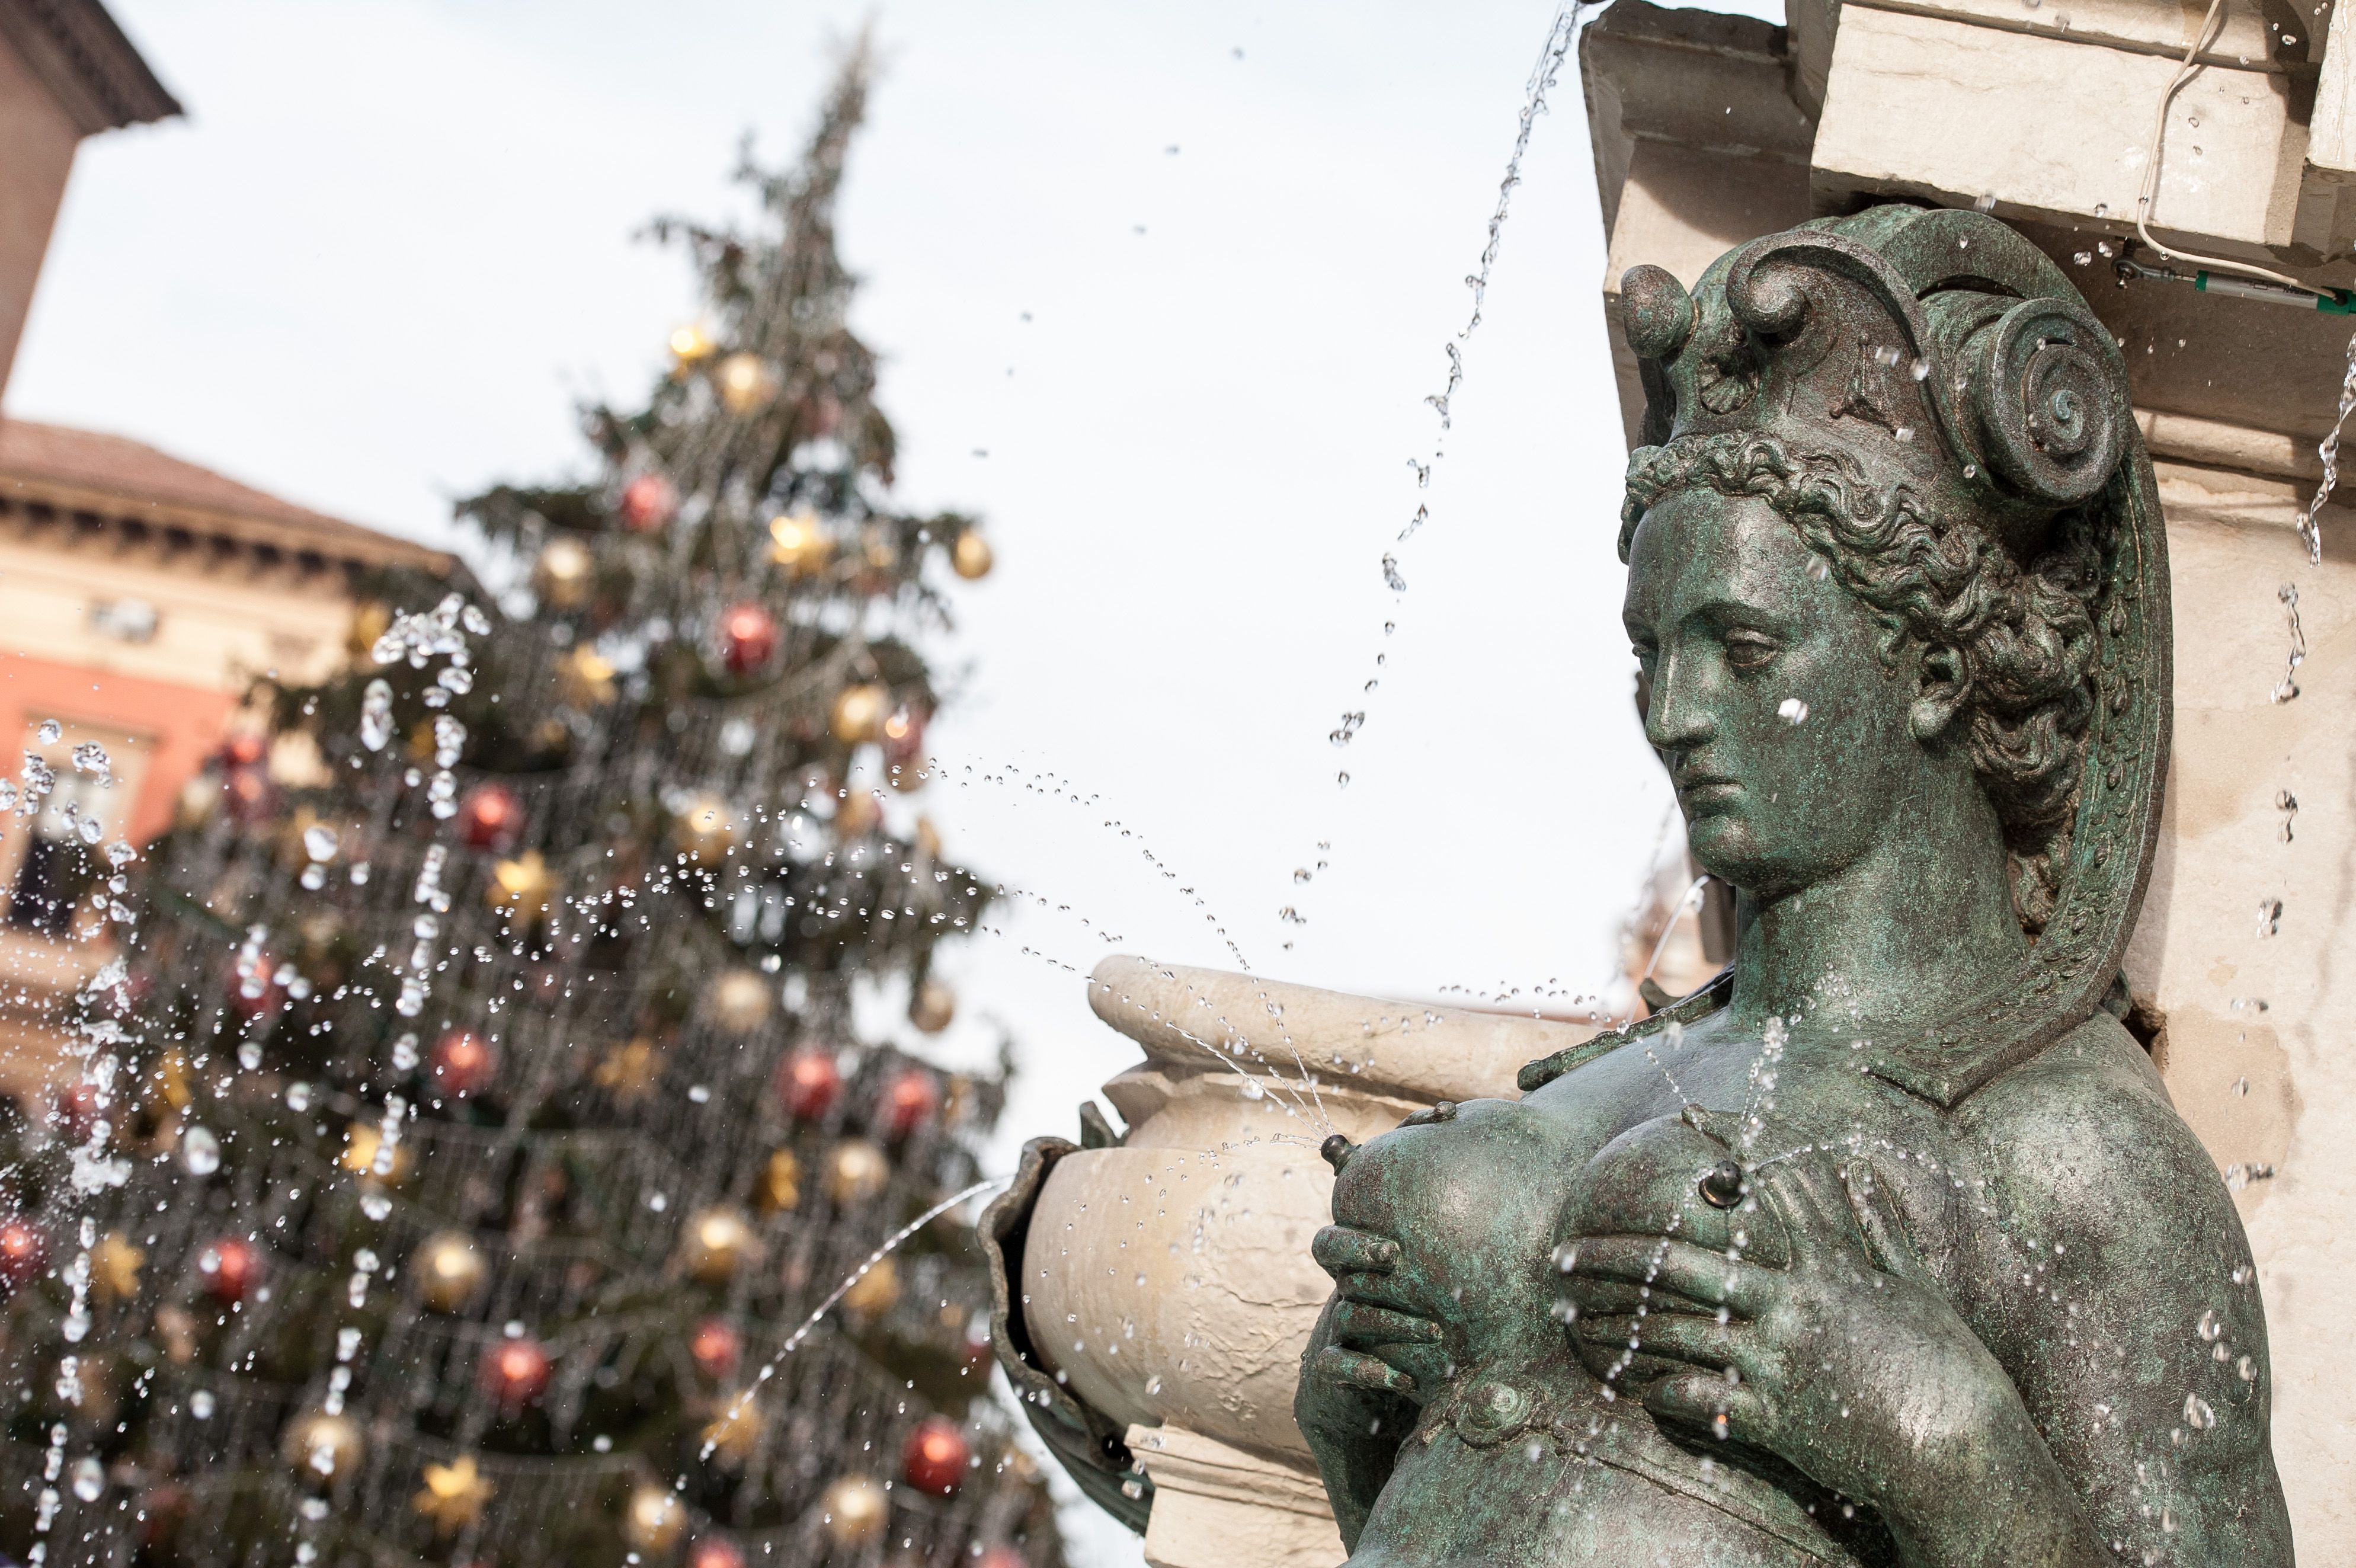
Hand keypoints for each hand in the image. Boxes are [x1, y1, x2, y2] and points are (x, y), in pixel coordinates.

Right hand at [1305, 1223, 1451, 1399]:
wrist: (1383, 1385)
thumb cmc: (1426, 1330)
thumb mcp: (1433, 1293)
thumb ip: (1451, 1266)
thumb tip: (1503, 1224)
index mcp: (1364, 1274)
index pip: (1334, 1244)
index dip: (1354, 1242)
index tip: (1393, 1249)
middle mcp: (1347, 1298)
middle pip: (1341, 1270)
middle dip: (1361, 1256)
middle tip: (1395, 1257)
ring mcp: (1337, 1332)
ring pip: (1349, 1317)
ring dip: (1393, 1322)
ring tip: (1435, 1332)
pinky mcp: (1336, 1369)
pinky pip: (1335, 1365)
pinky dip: (1368, 1370)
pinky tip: (1405, 1380)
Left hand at [1557, 1157, 2030, 1528]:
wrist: (1964, 1449)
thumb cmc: (1947, 1365)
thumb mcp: (1917, 1288)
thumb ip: (1881, 1230)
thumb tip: (1861, 1172)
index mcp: (1827, 1266)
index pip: (1763, 1190)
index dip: (1723, 1146)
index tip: (1684, 1119)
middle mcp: (1792, 1304)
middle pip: (1679, 1266)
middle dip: (1611, 1258)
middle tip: (1558, 1256)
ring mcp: (1778, 1361)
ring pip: (1673, 1333)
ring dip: (1614, 1328)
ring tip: (1571, 1325)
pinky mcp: (1775, 1416)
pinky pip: (1697, 1401)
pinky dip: (1660, 1394)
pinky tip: (1633, 1390)